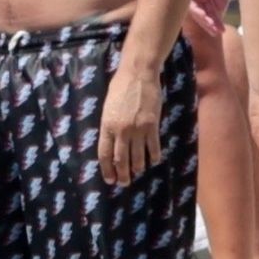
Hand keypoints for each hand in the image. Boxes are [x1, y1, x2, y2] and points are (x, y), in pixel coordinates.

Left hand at [98, 63, 162, 186]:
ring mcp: (137, 129)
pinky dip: (154, 156)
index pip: (104, 154)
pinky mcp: (152, 125)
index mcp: (107, 126)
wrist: (138, 75)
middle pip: (120, 159)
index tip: (109, 179)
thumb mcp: (107, 107)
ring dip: (138, 167)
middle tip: (124, 183)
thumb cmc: (120, 88)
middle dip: (122, 174)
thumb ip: (109, 126)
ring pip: (137, 156)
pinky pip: (153, 146)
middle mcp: (121, 131)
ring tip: (138, 172)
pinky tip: (154, 161)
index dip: (107, 169)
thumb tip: (111, 144)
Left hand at [187, 0, 226, 36]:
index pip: (208, 9)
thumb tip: (221, 8)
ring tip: (212, 28)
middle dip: (209, 23)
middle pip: (201, 13)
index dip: (214, 19)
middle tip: (217, 32)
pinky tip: (205, 17)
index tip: (221, 29)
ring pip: (194, 11)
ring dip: (204, 20)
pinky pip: (188, 3)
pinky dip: (197, 11)